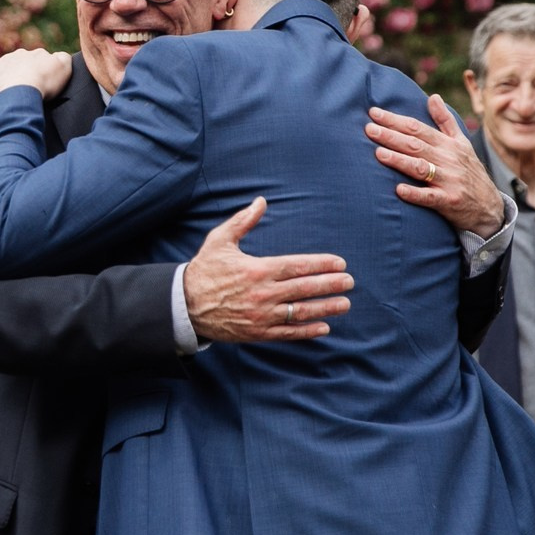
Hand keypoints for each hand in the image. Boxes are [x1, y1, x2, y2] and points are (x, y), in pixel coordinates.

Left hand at [0, 48, 71, 99]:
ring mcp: (3, 62)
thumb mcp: (64, 66)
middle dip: (25, 75)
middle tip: (28, 92)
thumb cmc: (44, 81)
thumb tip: (59, 56)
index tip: (43, 86)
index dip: (43, 74)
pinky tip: (1, 97)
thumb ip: (63, 58)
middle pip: (23, 64)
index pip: (42, 61)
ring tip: (14, 97)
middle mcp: (19, 54)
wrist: (20, 90)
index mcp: (38, 53)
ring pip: (6, 70)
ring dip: (9, 80)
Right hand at [183, 198, 351, 342]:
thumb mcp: (220, 240)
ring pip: (301, 312)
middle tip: (350, 282)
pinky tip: (323, 327)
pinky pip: (288, 333)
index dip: (322, 265)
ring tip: (344, 304)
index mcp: (257, 269)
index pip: (298, 266)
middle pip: (305, 289)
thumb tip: (261, 201)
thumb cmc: (204, 269)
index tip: (340, 264)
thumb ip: (243, 221)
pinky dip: (307, 331)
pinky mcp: (257, 333)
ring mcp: (261, 316)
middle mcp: (263, 294)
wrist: (184, 305)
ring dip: (326, 308)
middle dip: (330, 285)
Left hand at [366, 97, 507, 237]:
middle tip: (369, 129)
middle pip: (416, 145)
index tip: (374, 113)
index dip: (396, 120)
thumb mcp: (462, 143)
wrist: (489, 207)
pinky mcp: (449, 201)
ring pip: (421, 168)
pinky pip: (430, 197)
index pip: (418, 128)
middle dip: (391, 136)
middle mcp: (448, 159)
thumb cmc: (469, 171)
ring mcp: (449, 180)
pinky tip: (398, 190)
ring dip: (400, 160)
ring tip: (378, 153)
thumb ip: (445, 121)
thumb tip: (433, 96)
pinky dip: (415, 193)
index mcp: (448, 144)